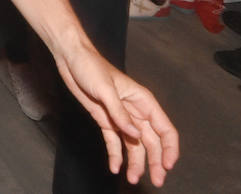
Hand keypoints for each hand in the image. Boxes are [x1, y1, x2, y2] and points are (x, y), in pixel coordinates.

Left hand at [54, 41, 179, 186]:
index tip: (167, 166)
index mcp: (143, 101)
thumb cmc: (90, 67)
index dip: (170, 148)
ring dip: (136, 163)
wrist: (70, 59)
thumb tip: (136, 136)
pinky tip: (115, 168)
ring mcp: (120, 118)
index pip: (164, 129)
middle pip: (152, 142)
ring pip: (134, 145)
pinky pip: (114, 142)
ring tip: (133, 179)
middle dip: (155, 162)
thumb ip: (120, 113)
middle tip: (156, 181)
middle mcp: (135, 112)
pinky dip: (116, 155)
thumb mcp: (106, 90)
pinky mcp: (105, 120)